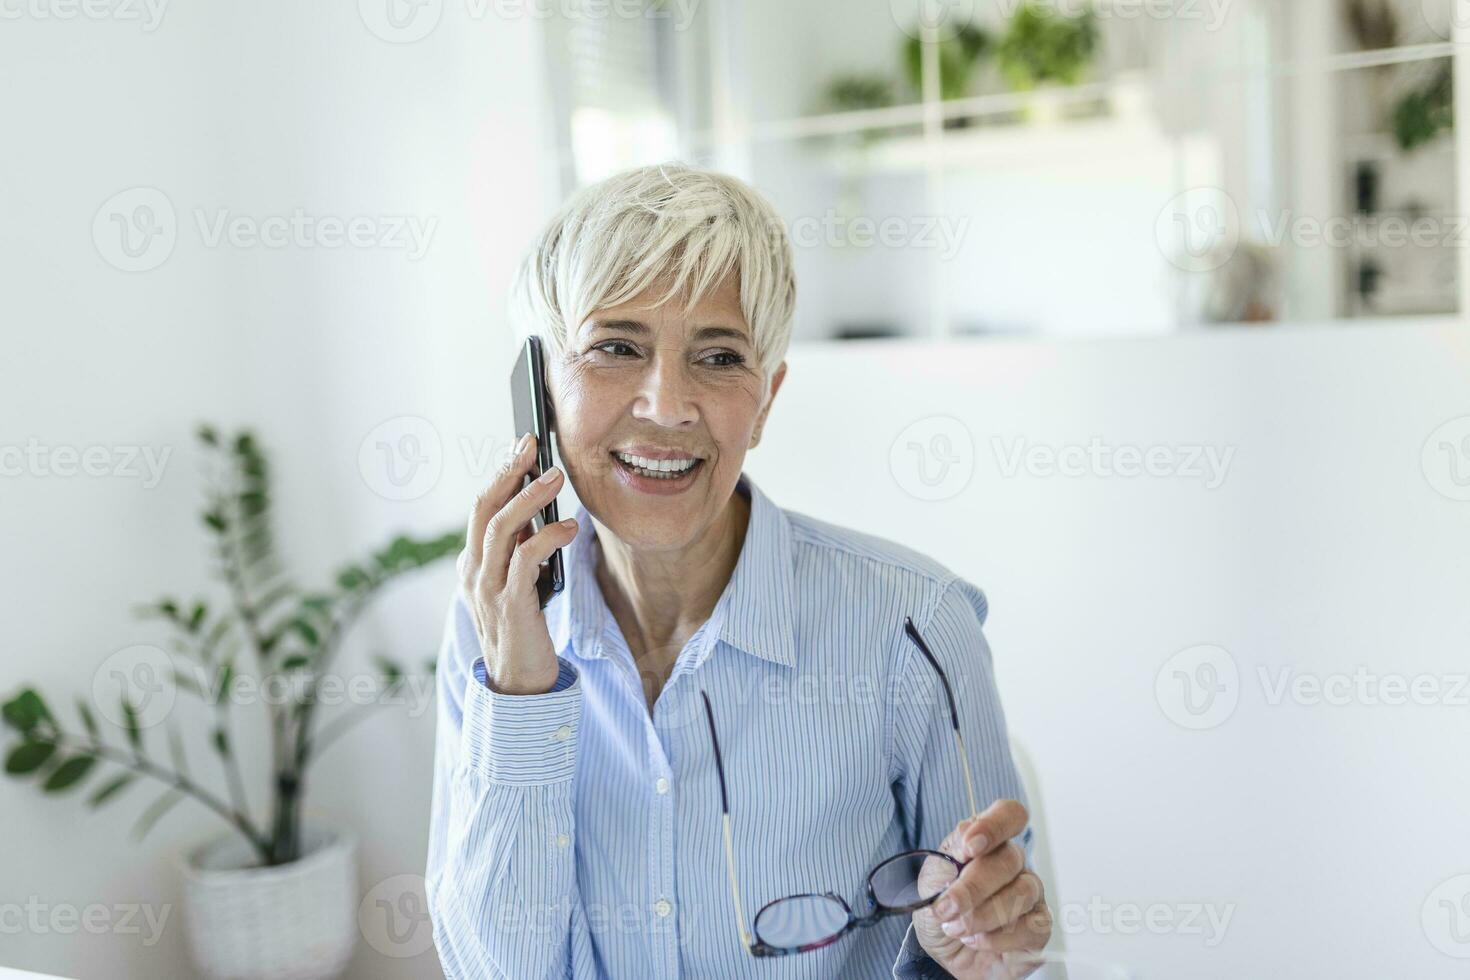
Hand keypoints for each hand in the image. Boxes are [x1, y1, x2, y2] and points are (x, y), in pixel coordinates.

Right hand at [458, 432, 577, 694]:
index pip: (481, 508)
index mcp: (472, 564)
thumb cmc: (524, 629)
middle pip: (485, 509)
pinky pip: (526, 561)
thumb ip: (520, 552)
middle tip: (532, 444)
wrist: (520, 684)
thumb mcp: (517, 584)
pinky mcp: (511, 606)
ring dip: (529, 498)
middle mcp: (473, 572)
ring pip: (502, 529)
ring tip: (556, 476)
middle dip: (508, 473)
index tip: (522, 445)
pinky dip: (546, 538)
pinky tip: (567, 526)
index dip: (501, 474)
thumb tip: (540, 512)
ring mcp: (488, 589)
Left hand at [911, 799, 1051, 979]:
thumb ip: (951, 853)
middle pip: (1009, 859)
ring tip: (957, 928)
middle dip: (973, 887)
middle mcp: (1014, 863)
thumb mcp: (932, 877)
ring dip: (983, 915)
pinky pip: (1031, 927)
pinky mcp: (1039, 927)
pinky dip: (997, 938)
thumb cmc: (941, 908)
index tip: (970, 847)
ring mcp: (1030, 894)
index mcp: (988, 841)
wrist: (942, 951)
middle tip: (946, 908)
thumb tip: (968, 836)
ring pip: (1022, 892)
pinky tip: (977, 940)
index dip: (994, 826)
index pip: (1009, 815)